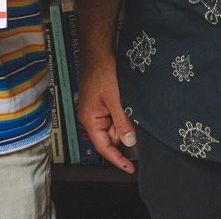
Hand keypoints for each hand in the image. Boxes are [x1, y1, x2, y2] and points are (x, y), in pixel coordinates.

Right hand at [76, 56, 135, 172]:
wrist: (98, 52)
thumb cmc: (101, 71)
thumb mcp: (115, 99)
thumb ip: (122, 122)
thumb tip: (129, 142)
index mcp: (89, 119)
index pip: (104, 147)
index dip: (117, 159)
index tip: (130, 168)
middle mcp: (91, 118)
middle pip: (111, 137)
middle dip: (123, 131)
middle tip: (130, 116)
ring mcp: (96, 111)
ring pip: (114, 126)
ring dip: (124, 120)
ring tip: (125, 102)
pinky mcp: (102, 104)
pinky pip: (115, 116)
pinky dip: (122, 112)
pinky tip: (125, 101)